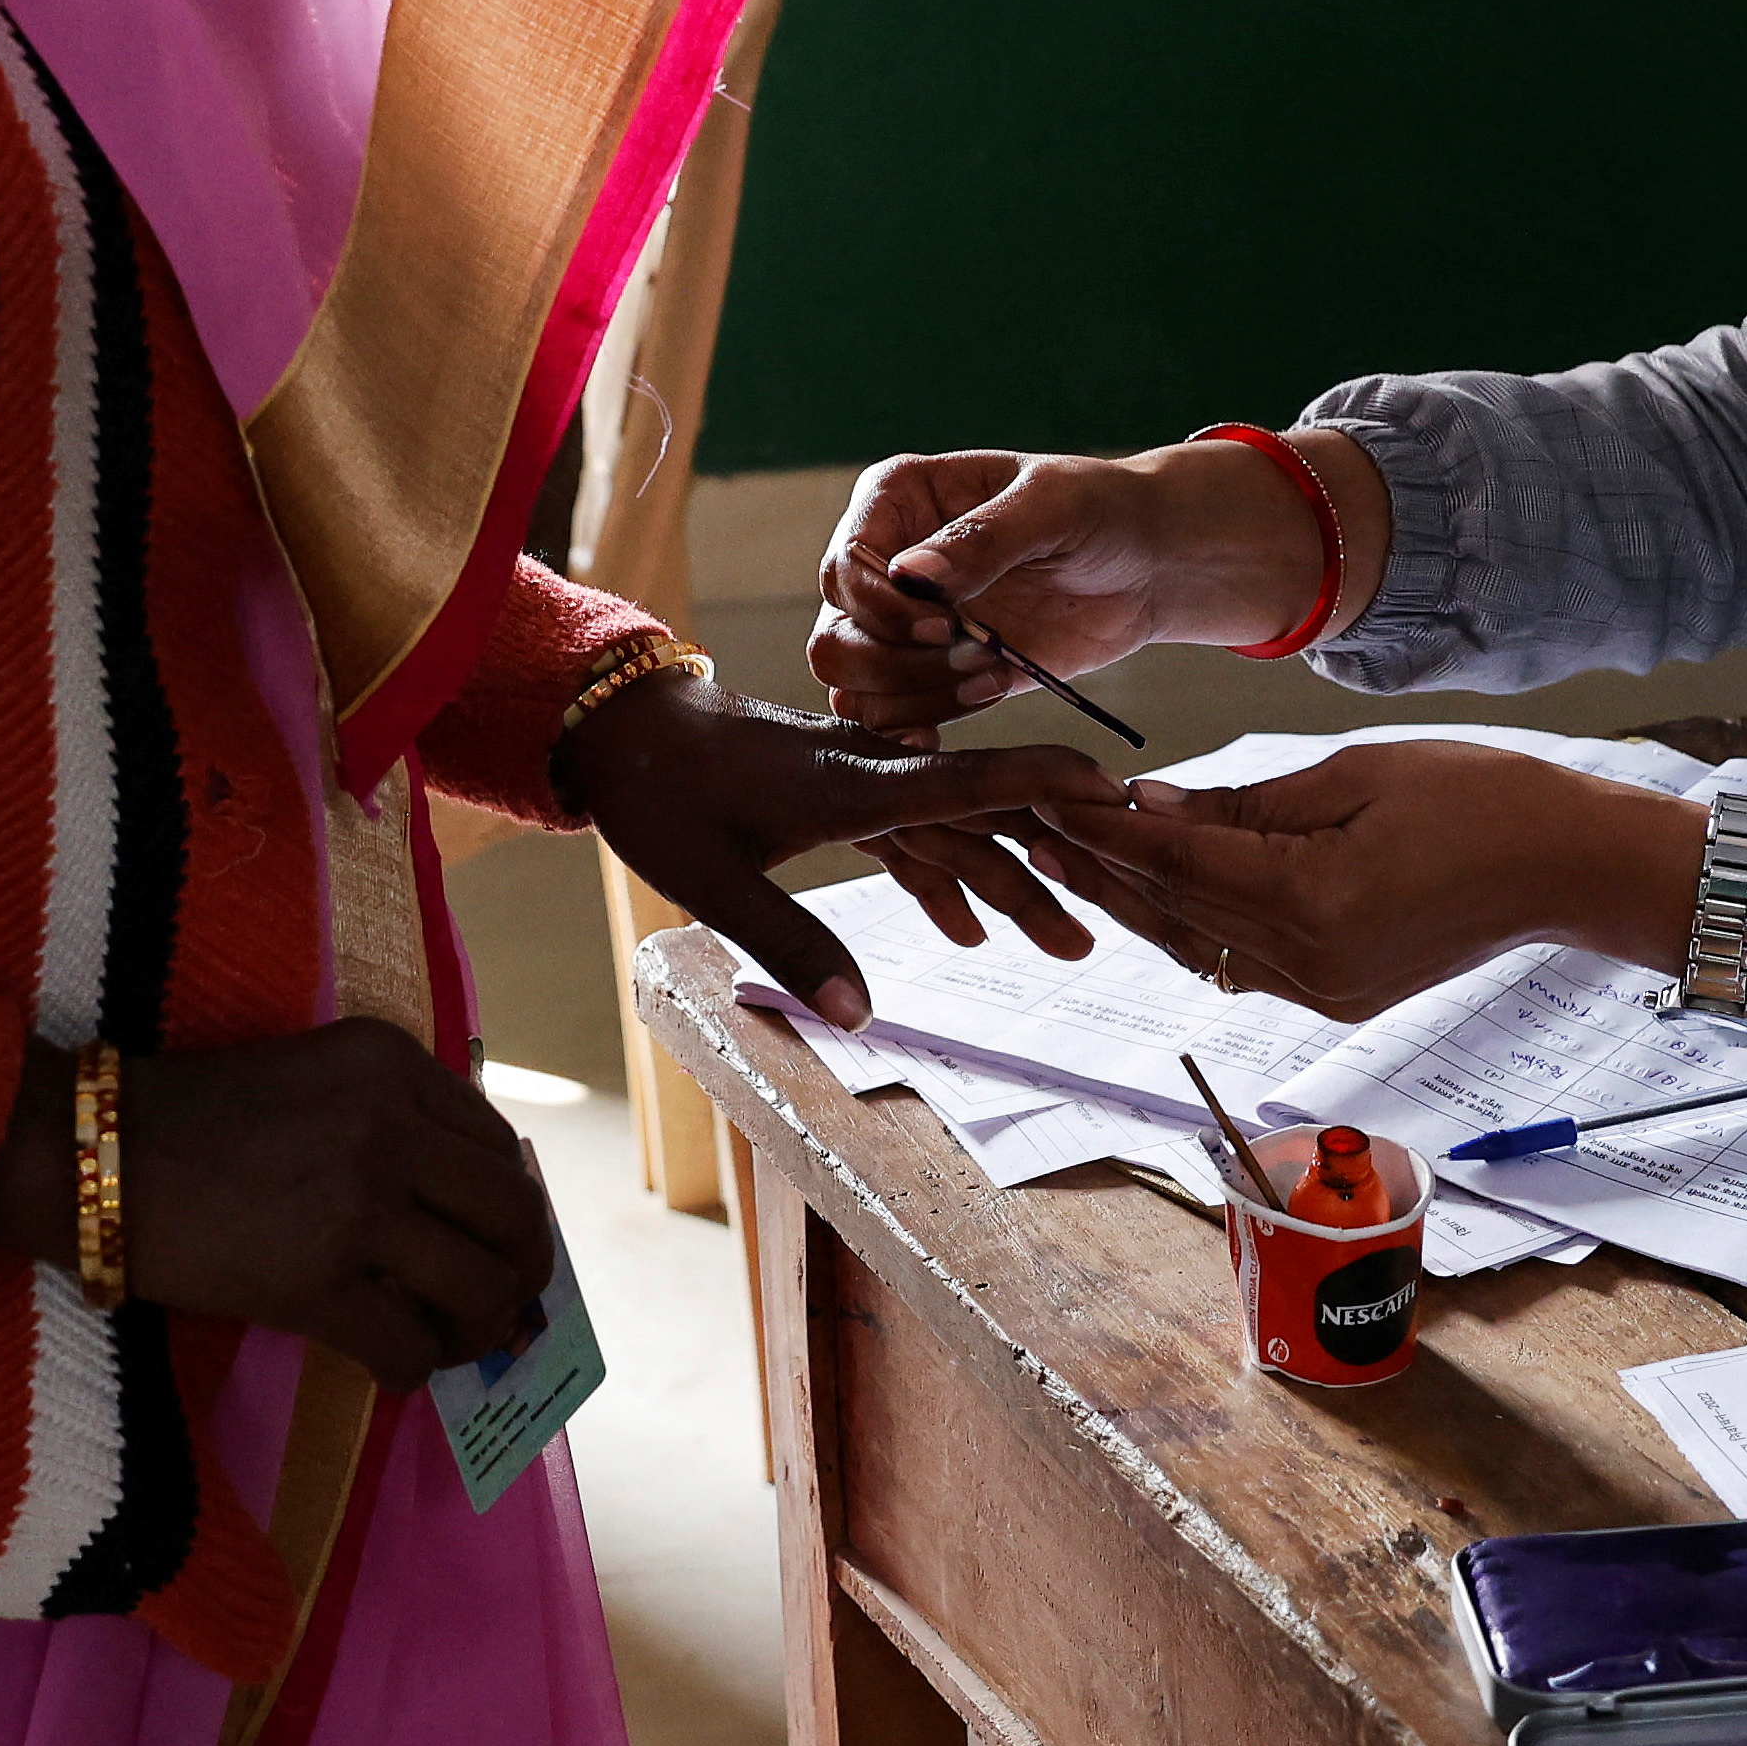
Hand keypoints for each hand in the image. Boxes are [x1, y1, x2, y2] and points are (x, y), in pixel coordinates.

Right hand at [0, 1023, 559, 1387]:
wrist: (92, 1154)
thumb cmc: (191, 1117)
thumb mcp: (315, 1077)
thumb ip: (392, 1116)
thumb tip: (470, 1202)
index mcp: (393, 1064)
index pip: (499, 1145)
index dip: (508, 1205)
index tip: (490, 1241)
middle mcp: (392, 1125)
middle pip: (513, 1216)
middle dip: (519, 1271)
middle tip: (496, 1305)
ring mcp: (360, 1203)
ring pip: (481, 1286)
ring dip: (478, 1330)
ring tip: (447, 1342)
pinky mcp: (320, 1281)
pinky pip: (409, 1344)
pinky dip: (414, 1369)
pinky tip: (392, 1367)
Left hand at [544, 667, 1103, 1011]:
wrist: (621, 727)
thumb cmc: (659, 794)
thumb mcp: (712, 880)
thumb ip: (791, 942)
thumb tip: (860, 1017)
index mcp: (859, 784)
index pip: (984, 781)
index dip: (1058, 791)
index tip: (1125, 811)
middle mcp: (875, 776)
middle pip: (988, 820)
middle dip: (1053, 870)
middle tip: (1109, 929)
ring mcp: (860, 786)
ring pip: (956, 833)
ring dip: (1009, 885)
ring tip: (1065, 942)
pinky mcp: (837, 799)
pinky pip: (910, 838)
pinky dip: (945, 881)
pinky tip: (969, 933)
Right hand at [808, 435, 1378, 730]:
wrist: (1149, 564)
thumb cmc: (1102, 510)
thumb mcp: (1052, 507)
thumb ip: (981, 540)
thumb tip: (909, 576)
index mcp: (895, 502)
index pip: (844, 568)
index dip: (883, 608)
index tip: (945, 624)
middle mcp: (885, 566)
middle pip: (835, 636)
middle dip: (897, 662)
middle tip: (974, 656)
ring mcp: (903, 628)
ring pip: (855, 686)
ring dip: (917, 697)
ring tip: (992, 678)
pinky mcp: (933, 676)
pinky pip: (892, 718)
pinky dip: (920, 730)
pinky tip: (969, 716)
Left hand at [1024, 740, 1666, 1021]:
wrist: (1570, 866)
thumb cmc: (1480, 799)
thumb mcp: (1352, 775)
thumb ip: (1242, 806)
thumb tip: (1151, 809)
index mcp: (1311, 902)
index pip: (1175, 864)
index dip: (1104, 831)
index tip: (1047, 796)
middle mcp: (1309, 964)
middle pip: (1173, 914)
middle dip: (1101, 870)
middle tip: (1033, 825)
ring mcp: (1324, 992)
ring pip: (1199, 945)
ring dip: (1137, 903)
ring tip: (1074, 857)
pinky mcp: (1339, 997)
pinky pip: (1240, 962)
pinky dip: (1194, 924)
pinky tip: (1155, 891)